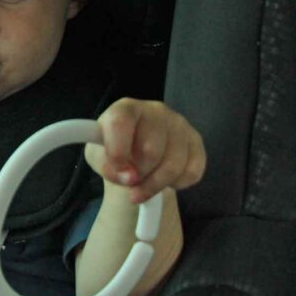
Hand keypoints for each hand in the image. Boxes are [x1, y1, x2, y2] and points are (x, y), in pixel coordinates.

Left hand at [84, 98, 205, 203]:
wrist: (136, 149)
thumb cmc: (113, 149)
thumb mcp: (99, 156)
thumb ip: (106, 166)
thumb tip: (129, 178)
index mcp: (126, 108)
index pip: (121, 123)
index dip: (118, 152)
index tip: (118, 172)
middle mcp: (155, 111)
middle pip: (151, 150)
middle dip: (139, 175)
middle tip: (132, 181)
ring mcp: (179, 123)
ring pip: (173, 165)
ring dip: (156, 184)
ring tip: (144, 187)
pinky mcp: (196, 140)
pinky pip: (192, 171)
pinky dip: (177, 184)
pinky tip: (166, 180)